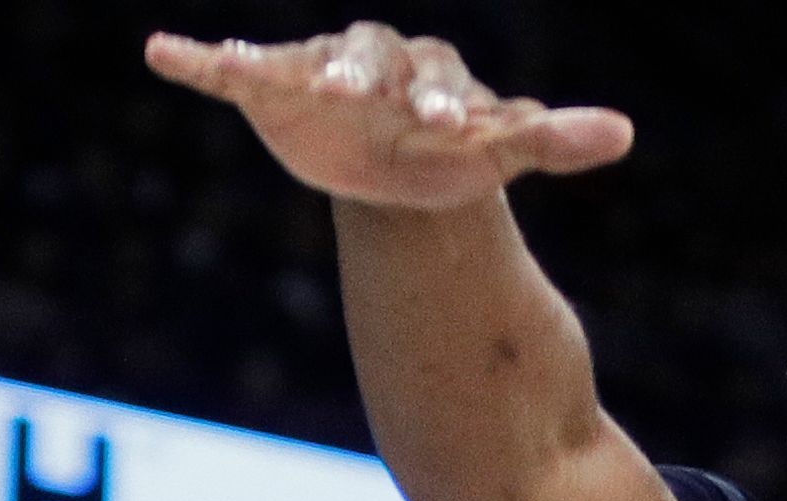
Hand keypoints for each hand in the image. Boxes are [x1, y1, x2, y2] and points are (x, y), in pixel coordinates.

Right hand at [142, 23, 631, 208]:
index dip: (448, 103)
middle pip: (368, 60)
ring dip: (275, 63)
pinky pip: (230, 68)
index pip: (442, 81)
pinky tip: (161, 52)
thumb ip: (553, 139)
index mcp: (430, 74)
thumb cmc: (451, 151)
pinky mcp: (269, 89)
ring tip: (248, 67)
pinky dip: (198, 59)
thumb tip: (625, 133)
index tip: (456, 128)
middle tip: (357, 96)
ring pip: (297, 60)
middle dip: (362, 76)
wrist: (391, 163)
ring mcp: (316, 71)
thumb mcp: (501, 152)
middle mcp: (372, 63)